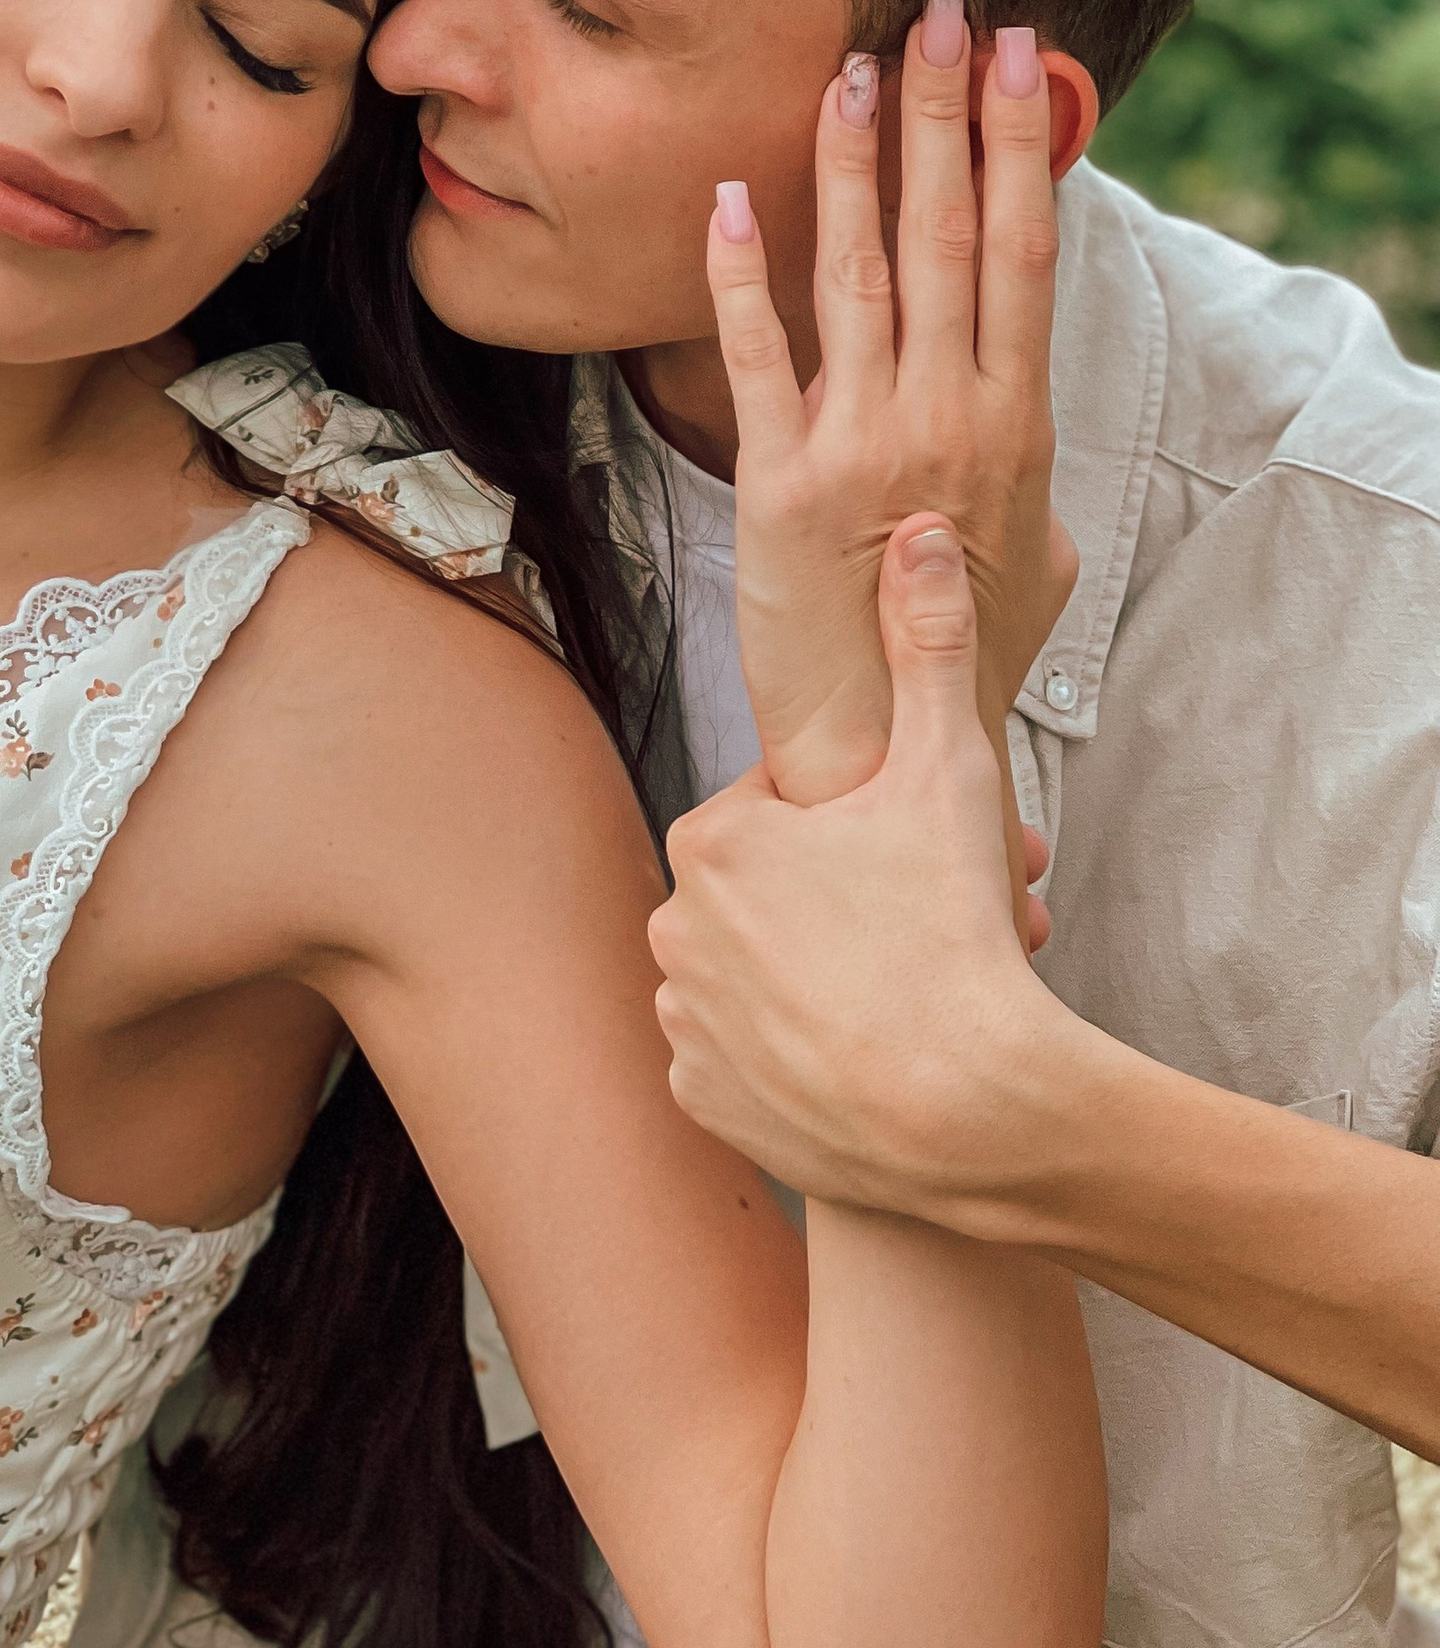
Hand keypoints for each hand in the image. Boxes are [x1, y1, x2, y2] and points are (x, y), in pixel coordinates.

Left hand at [650, 518, 1080, 1211]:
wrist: (974, 1111)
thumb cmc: (957, 937)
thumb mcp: (951, 770)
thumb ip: (928, 647)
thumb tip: (920, 535)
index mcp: (714, 841)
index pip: (783, 817)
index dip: (859, 836)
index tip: (913, 864)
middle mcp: (674, 926)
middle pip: (770, 898)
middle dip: (839, 907)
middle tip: (918, 932)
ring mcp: (684, 1020)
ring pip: (757, 976)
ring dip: (811, 979)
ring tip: (893, 997)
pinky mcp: (704, 1100)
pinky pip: (742, 1063)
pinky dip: (789, 1060)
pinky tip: (854, 1057)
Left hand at [707, 0, 1075, 807]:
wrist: (889, 750)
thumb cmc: (958, 658)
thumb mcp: (1028, 557)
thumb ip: (1025, 476)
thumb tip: (1028, 429)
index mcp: (1015, 424)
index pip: (1021, 255)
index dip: (1018, 149)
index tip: (1022, 58)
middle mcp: (948, 421)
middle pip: (949, 239)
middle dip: (947, 120)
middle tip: (943, 16)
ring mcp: (864, 448)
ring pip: (861, 277)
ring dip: (856, 168)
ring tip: (854, 72)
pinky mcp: (778, 485)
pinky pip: (755, 361)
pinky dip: (739, 279)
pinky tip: (727, 200)